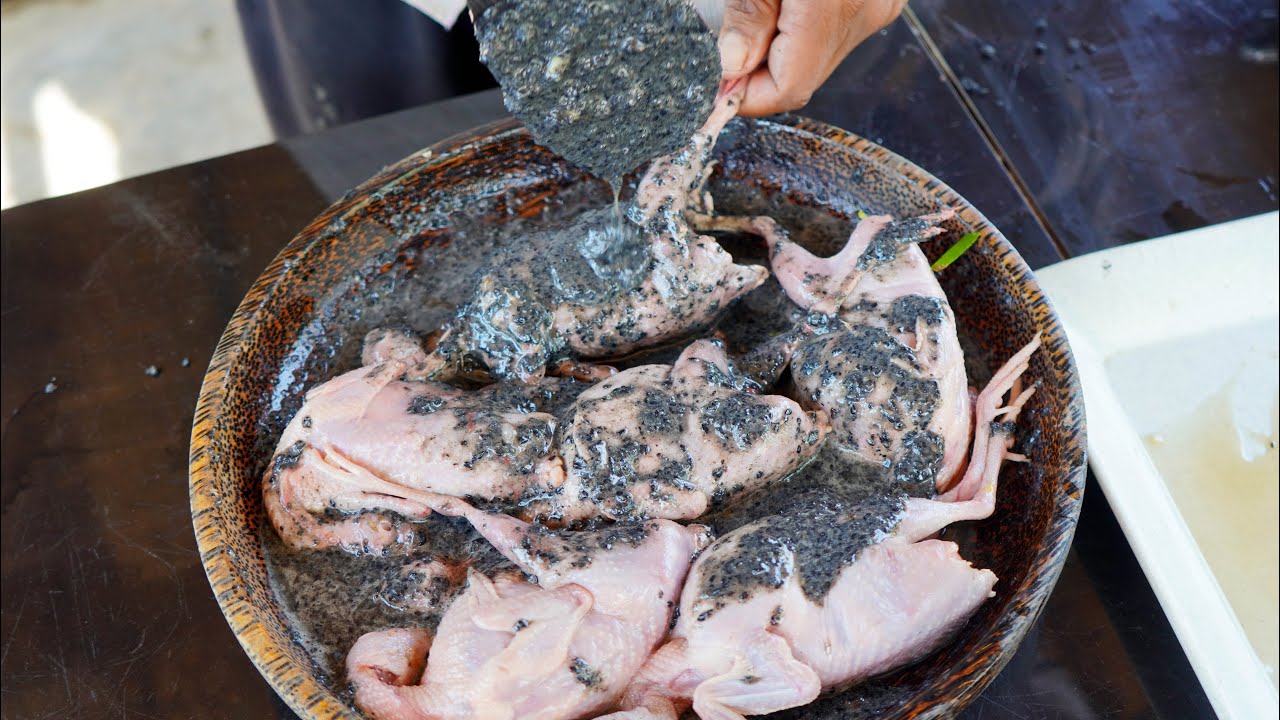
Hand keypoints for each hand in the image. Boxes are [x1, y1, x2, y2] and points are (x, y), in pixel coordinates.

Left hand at [714, 0, 907, 115]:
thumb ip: (748, 16)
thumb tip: (732, 68)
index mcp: (834, 6)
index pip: (787, 89)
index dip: (745, 97)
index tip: (713, 90)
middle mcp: (866, 14)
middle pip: (802, 79)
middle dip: (758, 76)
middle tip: (724, 54)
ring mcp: (879, 7)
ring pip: (818, 59)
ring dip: (778, 56)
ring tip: (756, 20)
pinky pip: (835, 33)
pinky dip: (801, 33)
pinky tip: (784, 9)